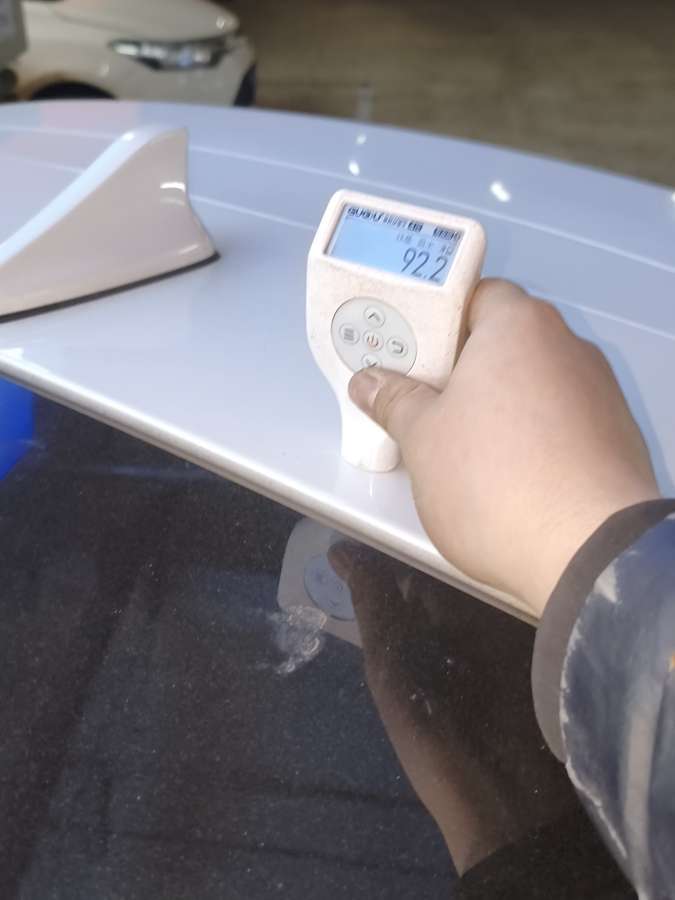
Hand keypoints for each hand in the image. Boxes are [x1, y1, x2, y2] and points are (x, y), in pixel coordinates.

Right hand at [349, 279, 659, 615]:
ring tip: (464, 449)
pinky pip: (561, 420)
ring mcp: (600, 391)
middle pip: (505, 341)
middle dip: (463, 369)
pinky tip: (512, 476)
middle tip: (426, 404)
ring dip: (499, 404)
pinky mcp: (616, 436)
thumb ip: (394, 401)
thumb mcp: (423, 439)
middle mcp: (568, 346)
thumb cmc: (494, 479)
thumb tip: (369, 381)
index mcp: (520, 326)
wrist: (588, 552)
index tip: (412, 356)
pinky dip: (533, 435)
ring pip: (533, 383)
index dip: (437, 321)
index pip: (475, 294)